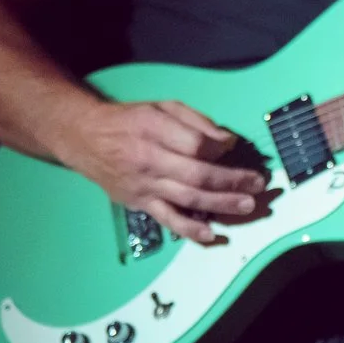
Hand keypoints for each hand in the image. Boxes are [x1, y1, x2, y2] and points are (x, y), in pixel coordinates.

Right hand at [51, 98, 269, 244]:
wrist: (85, 138)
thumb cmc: (130, 120)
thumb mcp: (162, 107)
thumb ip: (196, 122)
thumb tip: (228, 142)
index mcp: (155, 130)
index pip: (196, 145)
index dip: (220, 150)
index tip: (234, 149)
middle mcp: (149, 161)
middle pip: (197, 175)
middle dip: (231, 181)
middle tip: (258, 184)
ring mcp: (144, 186)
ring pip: (188, 199)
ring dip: (221, 204)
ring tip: (246, 205)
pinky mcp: (140, 204)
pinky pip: (167, 220)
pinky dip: (190, 230)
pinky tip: (210, 235)